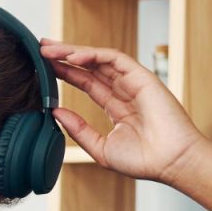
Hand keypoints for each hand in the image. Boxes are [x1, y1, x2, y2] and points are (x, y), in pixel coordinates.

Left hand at [39, 39, 210, 184]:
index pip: (86, 83)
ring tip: (49, 48)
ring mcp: (133, 82)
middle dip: (64, 56)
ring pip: (99, 59)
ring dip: (73, 51)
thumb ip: (78, 129)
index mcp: (116, 106)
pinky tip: (73, 57)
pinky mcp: (142, 76)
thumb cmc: (143, 160)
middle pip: (90, 66)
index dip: (65, 72)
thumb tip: (55, 111)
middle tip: (41, 48)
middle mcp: (124, 91)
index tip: (43, 67)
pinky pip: (114, 58)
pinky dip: (93, 55)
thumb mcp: (100, 148)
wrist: (170, 162)